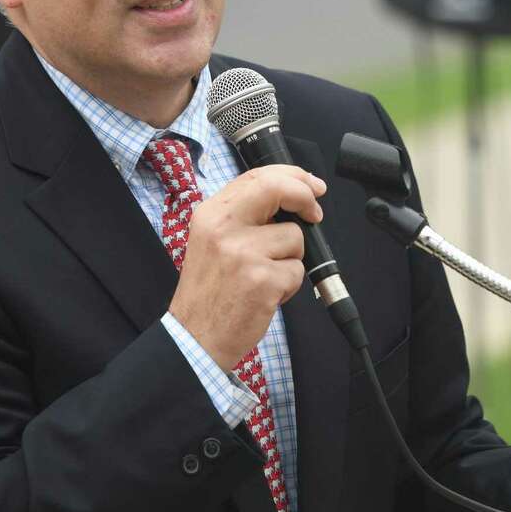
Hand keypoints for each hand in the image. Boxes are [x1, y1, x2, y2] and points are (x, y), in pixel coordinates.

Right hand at [169, 164, 324, 371]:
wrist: (196, 336)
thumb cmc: (208, 291)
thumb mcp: (211, 240)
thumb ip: (243, 216)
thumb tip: (289, 196)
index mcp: (211, 214)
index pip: (257, 176)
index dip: (291, 176)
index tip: (310, 184)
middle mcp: (224, 228)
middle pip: (277, 189)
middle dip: (305, 196)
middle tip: (314, 213)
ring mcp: (243, 254)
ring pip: (295, 237)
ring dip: (290, 258)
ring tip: (265, 276)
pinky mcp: (262, 280)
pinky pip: (297, 270)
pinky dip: (289, 285)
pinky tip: (265, 295)